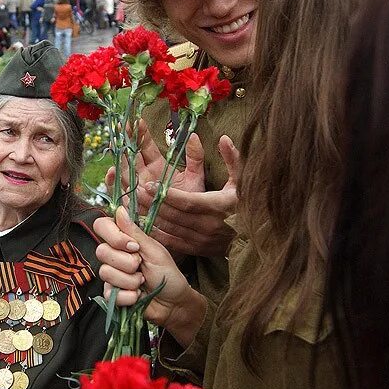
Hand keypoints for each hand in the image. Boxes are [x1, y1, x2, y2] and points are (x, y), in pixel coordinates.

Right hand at [95, 207, 206, 344]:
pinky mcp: (111, 294)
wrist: (173, 303)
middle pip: (101, 251)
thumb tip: (119, 209)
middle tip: (142, 266)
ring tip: (142, 282)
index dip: (113, 236)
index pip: (101, 226)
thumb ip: (134, 232)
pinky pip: (110, 293)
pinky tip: (138, 295)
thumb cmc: (167, 274)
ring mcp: (111, 275)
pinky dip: (129, 296)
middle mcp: (114, 255)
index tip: (132, 246)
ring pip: (106, 273)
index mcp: (124, 240)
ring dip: (130, 280)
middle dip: (127, 262)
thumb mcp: (154, 250)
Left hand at [106, 122, 240, 257]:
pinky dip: (157, 233)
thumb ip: (233, 159)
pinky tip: (145, 224)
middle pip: (174, 215)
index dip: (166, 194)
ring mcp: (201, 240)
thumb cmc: (246, 204)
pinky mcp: (196, 250)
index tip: (149, 185)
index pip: (187, 201)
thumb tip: (223, 138)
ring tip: (135, 205)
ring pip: (170, 229)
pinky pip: (172, 242)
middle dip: (153, 203)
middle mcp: (208, 226)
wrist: (254, 237)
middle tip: (135, 191)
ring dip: (151, 217)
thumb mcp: (242, 181)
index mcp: (217, 206)